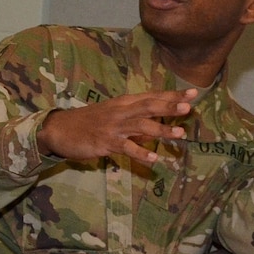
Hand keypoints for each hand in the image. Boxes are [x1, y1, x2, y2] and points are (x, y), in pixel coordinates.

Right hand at [37, 90, 197, 164]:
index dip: (172, 96)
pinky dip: (140, 153)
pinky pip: (126, 148)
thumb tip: (157, 122)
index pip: (152, 97)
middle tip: (188, 107)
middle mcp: (120, 112)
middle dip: (169, 107)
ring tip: (180, 135)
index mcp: (123, 103)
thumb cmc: (89, 122)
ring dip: (160, 130)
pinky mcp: (105, 143)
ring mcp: (113, 127)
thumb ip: (135, 116)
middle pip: (148, 107)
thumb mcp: (112, 113)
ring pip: (140, 127)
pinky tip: (154, 159)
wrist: (60, 129)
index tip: (193, 94)